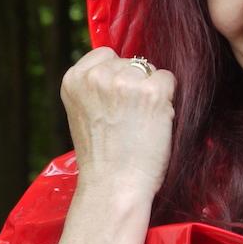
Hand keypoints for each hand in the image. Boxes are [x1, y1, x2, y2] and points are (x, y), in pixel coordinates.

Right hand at [61, 47, 175, 203]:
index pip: (106, 56)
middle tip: (128, 120)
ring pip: (150, 70)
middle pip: (130, 62)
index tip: (114, 107)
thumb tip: (124, 66)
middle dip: (135, 85)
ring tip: (140, 123)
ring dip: (152, 92)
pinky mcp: (152, 92)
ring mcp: (125, 82)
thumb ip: (96, 87)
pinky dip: (168, 100)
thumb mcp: (84, 113)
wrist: (113, 187)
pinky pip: (169, 80)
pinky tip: (155, 123)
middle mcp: (97, 75)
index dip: (117, 79)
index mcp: (74, 79)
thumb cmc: (102, 159)